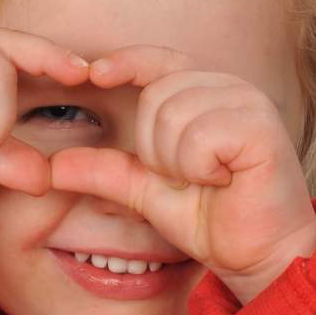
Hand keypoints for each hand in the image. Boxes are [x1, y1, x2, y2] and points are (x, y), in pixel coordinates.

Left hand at [48, 45, 315, 302]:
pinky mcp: (262, 127)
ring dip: (178, 163)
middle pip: (156, 95)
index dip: (125, 62)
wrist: (260, 256)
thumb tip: (53, 167)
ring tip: (209, 180)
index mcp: (205, 93)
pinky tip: (224, 181)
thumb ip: (105, 173)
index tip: (95, 73)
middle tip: (188, 178)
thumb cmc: (213, 219)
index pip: (158, 59)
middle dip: (155, 148)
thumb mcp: (147, 194)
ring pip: (174, 115)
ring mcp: (249, 103)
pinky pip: (199, 137)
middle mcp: (230, 88)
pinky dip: (199, 168)